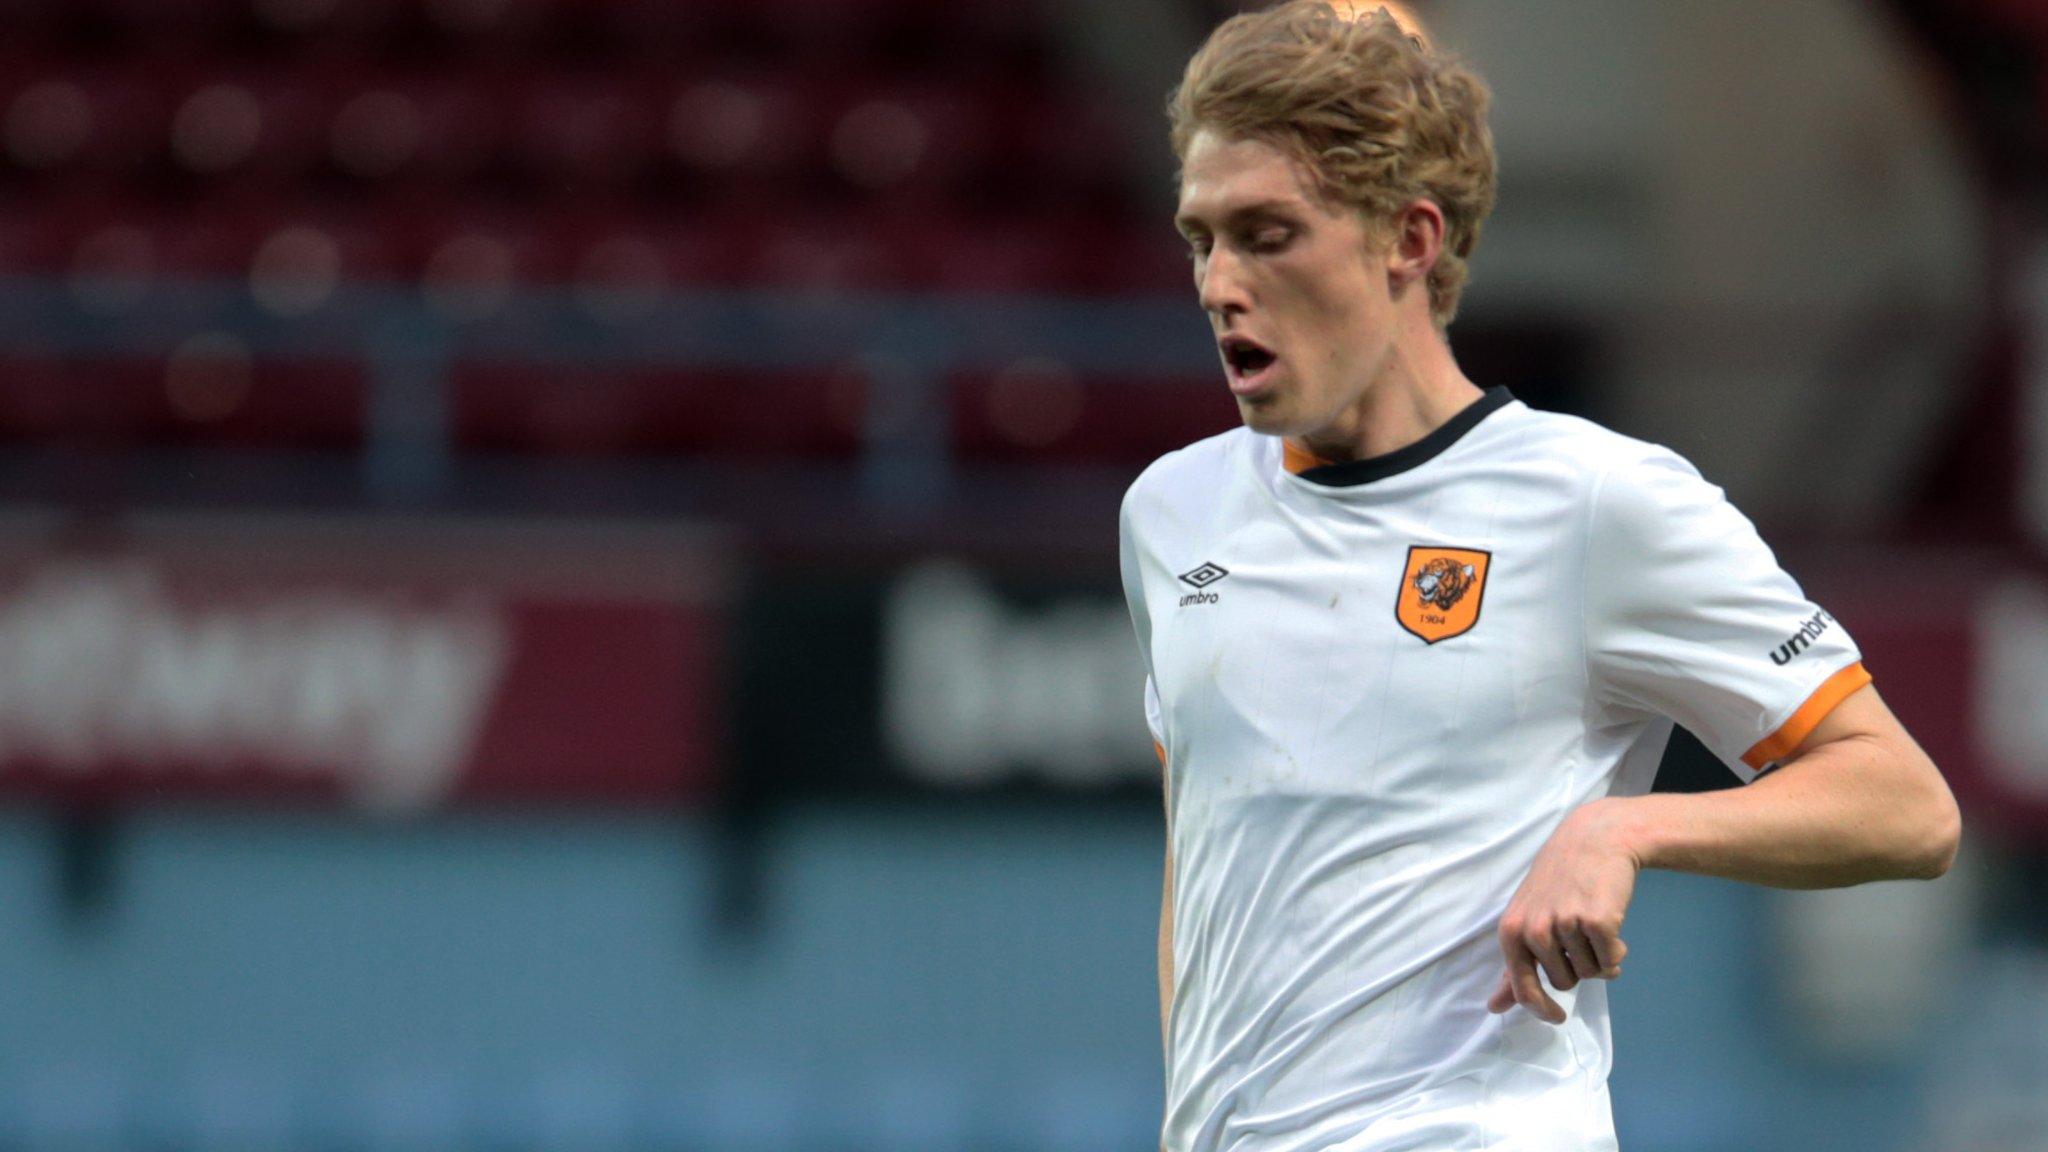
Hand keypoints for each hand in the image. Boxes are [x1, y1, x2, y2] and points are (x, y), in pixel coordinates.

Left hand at [1486, 799, 1641, 1024]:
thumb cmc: (1558, 883)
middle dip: (1576, 965)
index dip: (1542, 1010)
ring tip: (1592, 922)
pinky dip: (1616, 950)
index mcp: (1512, 931)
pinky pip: (1612, 961)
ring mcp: (1566, 926)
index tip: (1558, 1017)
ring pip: (1590, 974)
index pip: (1523, 989)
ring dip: (1598, 957)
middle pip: (1564, 984)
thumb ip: (1513, 967)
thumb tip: (1495, 1008)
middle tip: (1577, 930)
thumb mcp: (1526, 918)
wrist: (1594, 840)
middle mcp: (1535, 930)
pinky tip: (1611, 923)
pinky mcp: (1598, 923)